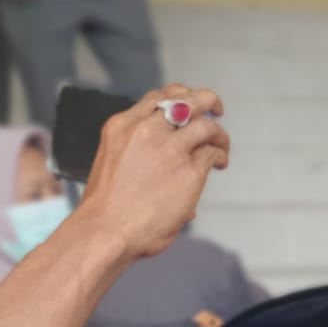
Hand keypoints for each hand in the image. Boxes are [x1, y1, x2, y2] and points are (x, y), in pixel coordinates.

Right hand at [73, 83, 228, 259]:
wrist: (106, 230)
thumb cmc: (106, 206)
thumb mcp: (113, 160)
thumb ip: (137, 149)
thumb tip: (167, 158)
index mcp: (122, 126)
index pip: (158, 97)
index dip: (180, 96)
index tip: (191, 105)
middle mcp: (146, 130)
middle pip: (188, 99)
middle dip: (207, 100)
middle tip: (217, 109)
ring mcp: (169, 149)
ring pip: (206, 124)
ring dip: (219, 134)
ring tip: (222, 146)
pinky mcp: (189, 171)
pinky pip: (212, 153)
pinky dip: (220, 156)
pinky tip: (219, 164)